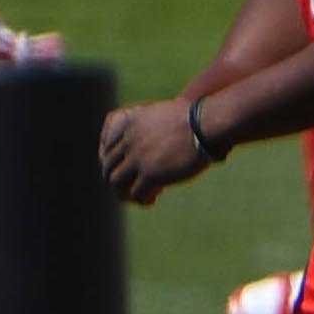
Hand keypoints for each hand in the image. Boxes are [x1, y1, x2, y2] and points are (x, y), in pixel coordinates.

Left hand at [97, 95, 224, 204]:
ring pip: (116, 181)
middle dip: (115, 176)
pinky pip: (136, 193)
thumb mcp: (167, 114)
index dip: (112, 159)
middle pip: (109, 164)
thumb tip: (166, 139)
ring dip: (123, 191)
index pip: (108, 145)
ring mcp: (138, 158)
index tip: (122, 167)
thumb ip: (158, 126)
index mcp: (131, 124)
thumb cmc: (198, 118)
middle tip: (126, 185)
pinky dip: (141, 199)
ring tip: (135, 197)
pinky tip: (151, 200)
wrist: (206, 124)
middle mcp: (129, 140)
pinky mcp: (150, 174)